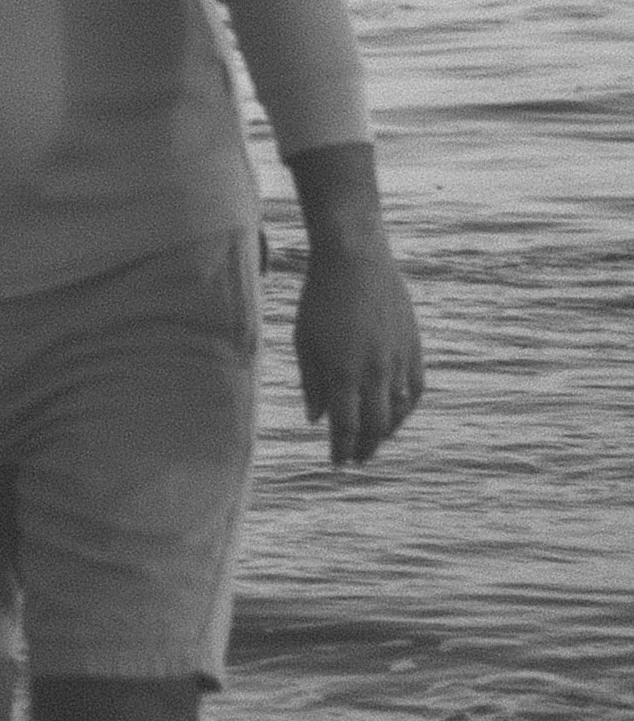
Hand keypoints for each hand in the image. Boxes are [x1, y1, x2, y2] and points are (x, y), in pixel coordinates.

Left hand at [294, 237, 423, 465]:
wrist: (355, 258)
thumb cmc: (320, 298)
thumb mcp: (304, 341)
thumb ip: (311, 383)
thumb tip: (316, 420)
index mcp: (342, 371)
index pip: (346, 426)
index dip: (342, 449)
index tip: (337, 462)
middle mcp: (374, 370)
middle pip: (375, 426)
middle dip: (365, 448)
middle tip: (356, 459)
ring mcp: (398, 358)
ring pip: (399, 411)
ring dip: (386, 431)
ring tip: (374, 440)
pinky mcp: (413, 346)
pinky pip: (416, 389)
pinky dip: (406, 407)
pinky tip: (396, 413)